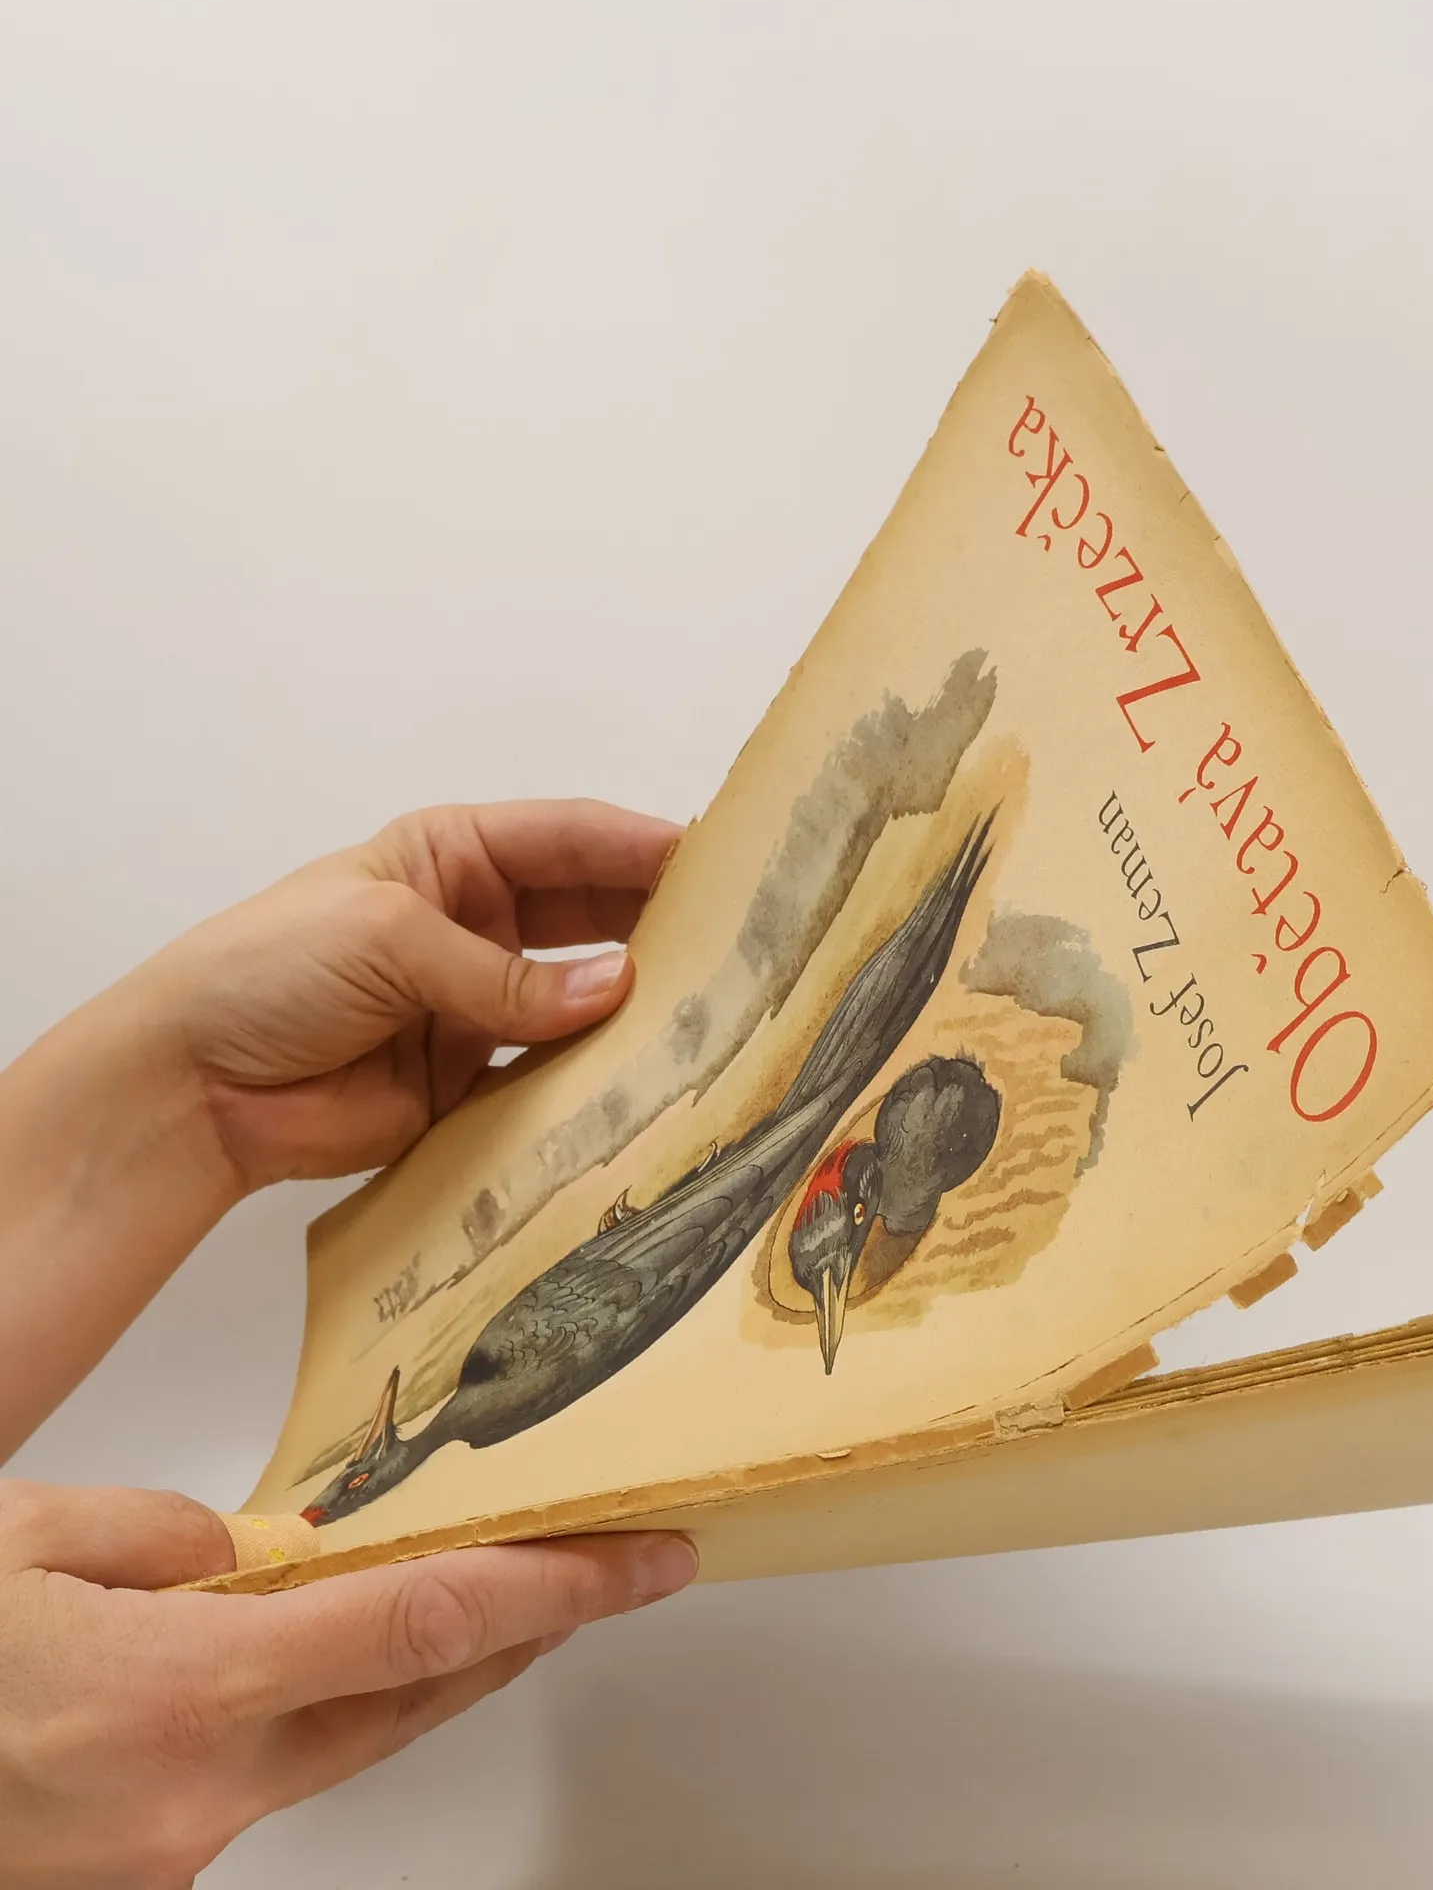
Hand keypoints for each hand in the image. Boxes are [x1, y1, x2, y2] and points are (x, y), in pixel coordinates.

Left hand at [0, 797, 677, 1457]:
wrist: (191, 1089)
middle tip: (744, 939)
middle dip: (662, 923)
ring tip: (715, 1011)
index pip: (570, 839)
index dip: (645, 845)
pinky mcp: (476, 1083)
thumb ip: (506, 975)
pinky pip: (555, 1076)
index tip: (726, 859)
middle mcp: (479, 923)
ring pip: (584, 998)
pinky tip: (651, 1080)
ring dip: (638, 1005)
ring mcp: (482, 1004)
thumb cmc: (266, 972)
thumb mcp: (390, 941)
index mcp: (453, 856)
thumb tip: (618, 992)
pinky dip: (597, 1079)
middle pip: (594, 914)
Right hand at [0, 1480, 696, 1885]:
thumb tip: (259, 1553)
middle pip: (417, 1694)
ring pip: (349, 1740)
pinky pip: (267, 1773)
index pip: (425, 1625)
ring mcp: (168, 1855)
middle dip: (529, 1629)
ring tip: (505, 1592)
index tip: (647, 1559)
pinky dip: (319, 1708)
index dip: (557, 1588)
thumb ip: (160, 1537)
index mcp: (174, 1694)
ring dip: (434, 1667)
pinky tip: (325, 1656)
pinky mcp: (140, 1874)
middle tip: (611, 1567)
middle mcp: (193, 1796)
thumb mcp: (17, 1541)